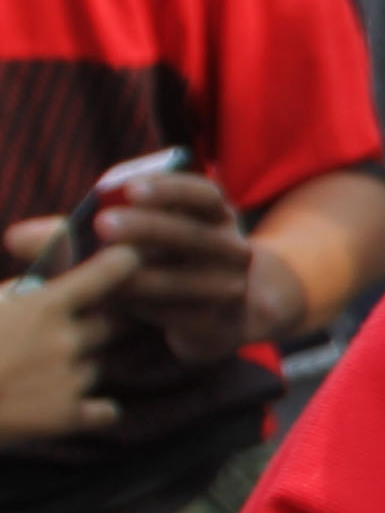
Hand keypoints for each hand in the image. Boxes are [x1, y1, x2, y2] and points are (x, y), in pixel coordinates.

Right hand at [0, 247, 135, 442]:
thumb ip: (19, 291)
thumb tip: (47, 283)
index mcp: (42, 306)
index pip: (107, 273)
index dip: (122, 264)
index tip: (130, 258)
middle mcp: (65, 340)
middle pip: (105, 326)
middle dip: (84, 328)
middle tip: (53, 337)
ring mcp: (68, 379)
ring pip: (95, 367)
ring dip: (75, 368)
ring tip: (32, 374)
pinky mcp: (66, 416)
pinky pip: (104, 410)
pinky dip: (92, 409)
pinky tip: (67, 403)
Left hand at [11, 173, 284, 365]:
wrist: (234, 311)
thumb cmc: (167, 264)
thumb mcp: (135, 242)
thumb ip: (79, 237)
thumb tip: (16, 238)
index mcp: (215, 215)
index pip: (201, 193)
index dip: (169, 189)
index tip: (129, 187)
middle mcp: (231, 248)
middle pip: (193, 234)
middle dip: (149, 228)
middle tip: (104, 224)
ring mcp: (230, 287)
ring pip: (182, 280)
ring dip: (141, 276)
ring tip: (104, 277)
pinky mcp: (218, 325)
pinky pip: (179, 316)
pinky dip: (144, 309)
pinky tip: (115, 305)